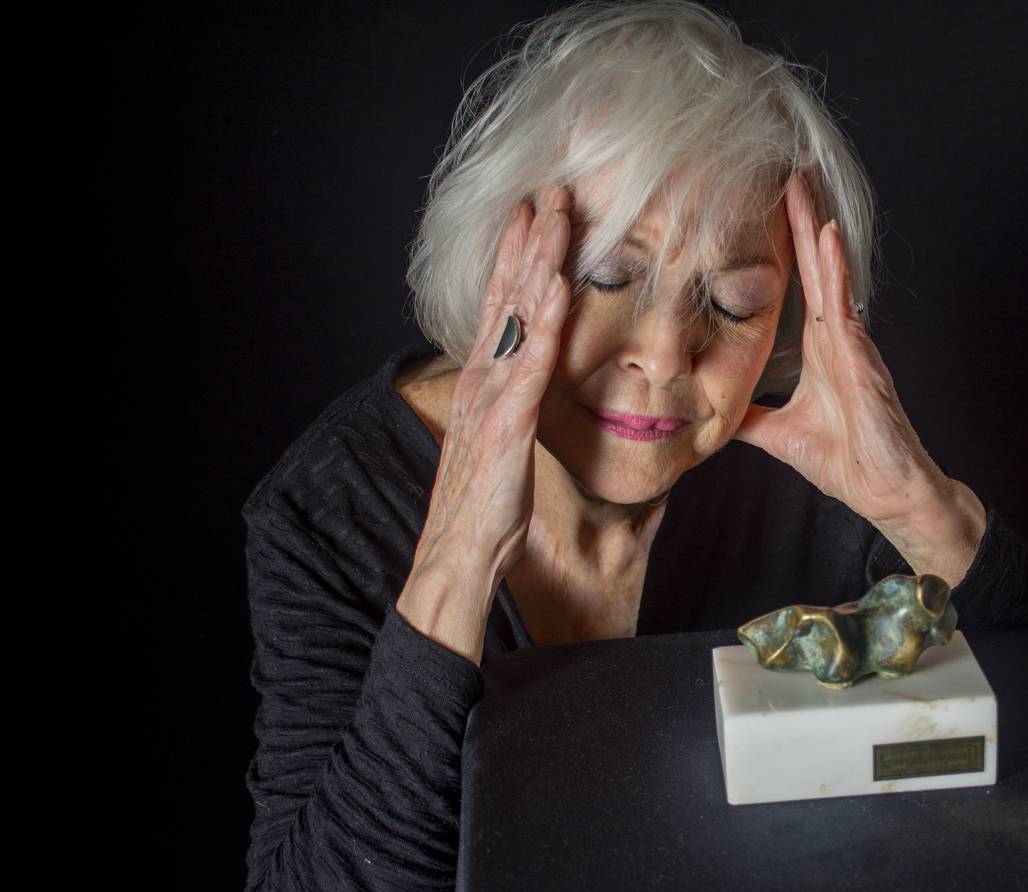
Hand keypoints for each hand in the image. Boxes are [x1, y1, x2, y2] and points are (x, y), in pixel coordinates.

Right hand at [398, 184, 573, 658]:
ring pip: (518, 319)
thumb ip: (514, 408)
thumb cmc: (485, 508)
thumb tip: (530, 387)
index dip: (517, 258)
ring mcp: (492, 398)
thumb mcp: (503, 445)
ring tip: (556, 217)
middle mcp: (483, 379)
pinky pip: (530, 367)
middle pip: (508, 297)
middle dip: (529, 241)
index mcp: (484, 383)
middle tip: (551, 189)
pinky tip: (559, 289)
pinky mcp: (506, 426)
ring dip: (537, 263)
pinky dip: (544, 325)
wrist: (459, 557)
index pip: (502, 307)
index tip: (534, 214)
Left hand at [731, 171, 946, 527]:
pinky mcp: (863, 360)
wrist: (887, 493)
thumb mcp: (780, 435)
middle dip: (800, 219)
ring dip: (815, 229)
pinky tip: (825, 237)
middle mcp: (838, 338)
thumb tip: (713, 412)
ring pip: (831, 275)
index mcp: (821, 349)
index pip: (798, 286)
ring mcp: (854, 345)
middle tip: (788, 169)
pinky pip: (846, 306)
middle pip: (816, 267)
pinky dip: (835, 270)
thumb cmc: (848, 463)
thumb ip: (750, 417)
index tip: (768, 205)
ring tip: (803, 184)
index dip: (784, 246)